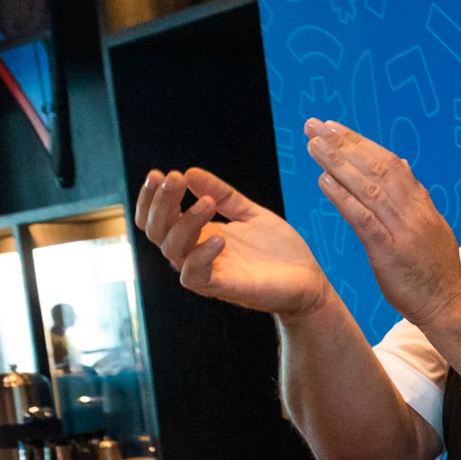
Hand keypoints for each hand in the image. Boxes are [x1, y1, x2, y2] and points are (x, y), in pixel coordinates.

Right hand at [134, 168, 330, 315]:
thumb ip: (222, 195)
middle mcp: (195, 253)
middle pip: (157, 230)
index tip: (159, 174)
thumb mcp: (250, 213)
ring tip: (206, 203)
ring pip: (173, 249)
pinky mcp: (223, 288)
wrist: (309, 282)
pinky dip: (201, 255)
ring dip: (185, 222)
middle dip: (161, 202)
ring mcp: (207, 271)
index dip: (151, 198)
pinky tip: (218, 238)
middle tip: (174, 179)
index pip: (157, 217)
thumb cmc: (278, 251)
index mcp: (198, 234)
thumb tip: (189, 172)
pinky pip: (195, 275)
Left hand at [303, 118, 460, 324]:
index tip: (335, 127)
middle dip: (344, 144)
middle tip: (315, 125)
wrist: (449, 304)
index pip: (389, 163)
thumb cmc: (435, 270)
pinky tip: (324, 181)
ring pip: (368, 188)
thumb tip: (402, 166)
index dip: (360, 143)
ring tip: (313, 144)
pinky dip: (343, 198)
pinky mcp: (389, 251)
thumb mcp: (431, 227)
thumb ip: (414, 197)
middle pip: (376, 168)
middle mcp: (413, 211)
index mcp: (421, 204)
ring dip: (338, 163)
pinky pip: (364, 219)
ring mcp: (403, 230)